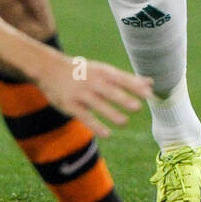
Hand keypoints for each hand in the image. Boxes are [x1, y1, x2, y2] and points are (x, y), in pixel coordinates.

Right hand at [35, 52, 151, 139]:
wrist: (49, 68)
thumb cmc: (82, 71)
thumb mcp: (103, 71)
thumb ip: (126, 79)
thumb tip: (151, 83)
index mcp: (102, 72)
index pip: (121, 79)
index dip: (135, 86)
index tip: (149, 95)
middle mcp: (92, 81)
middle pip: (110, 90)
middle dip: (123, 98)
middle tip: (138, 107)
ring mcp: (80, 93)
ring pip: (98, 104)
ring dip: (111, 113)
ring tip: (124, 122)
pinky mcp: (70, 105)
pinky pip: (85, 116)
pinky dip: (95, 125)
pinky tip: (107, 134)